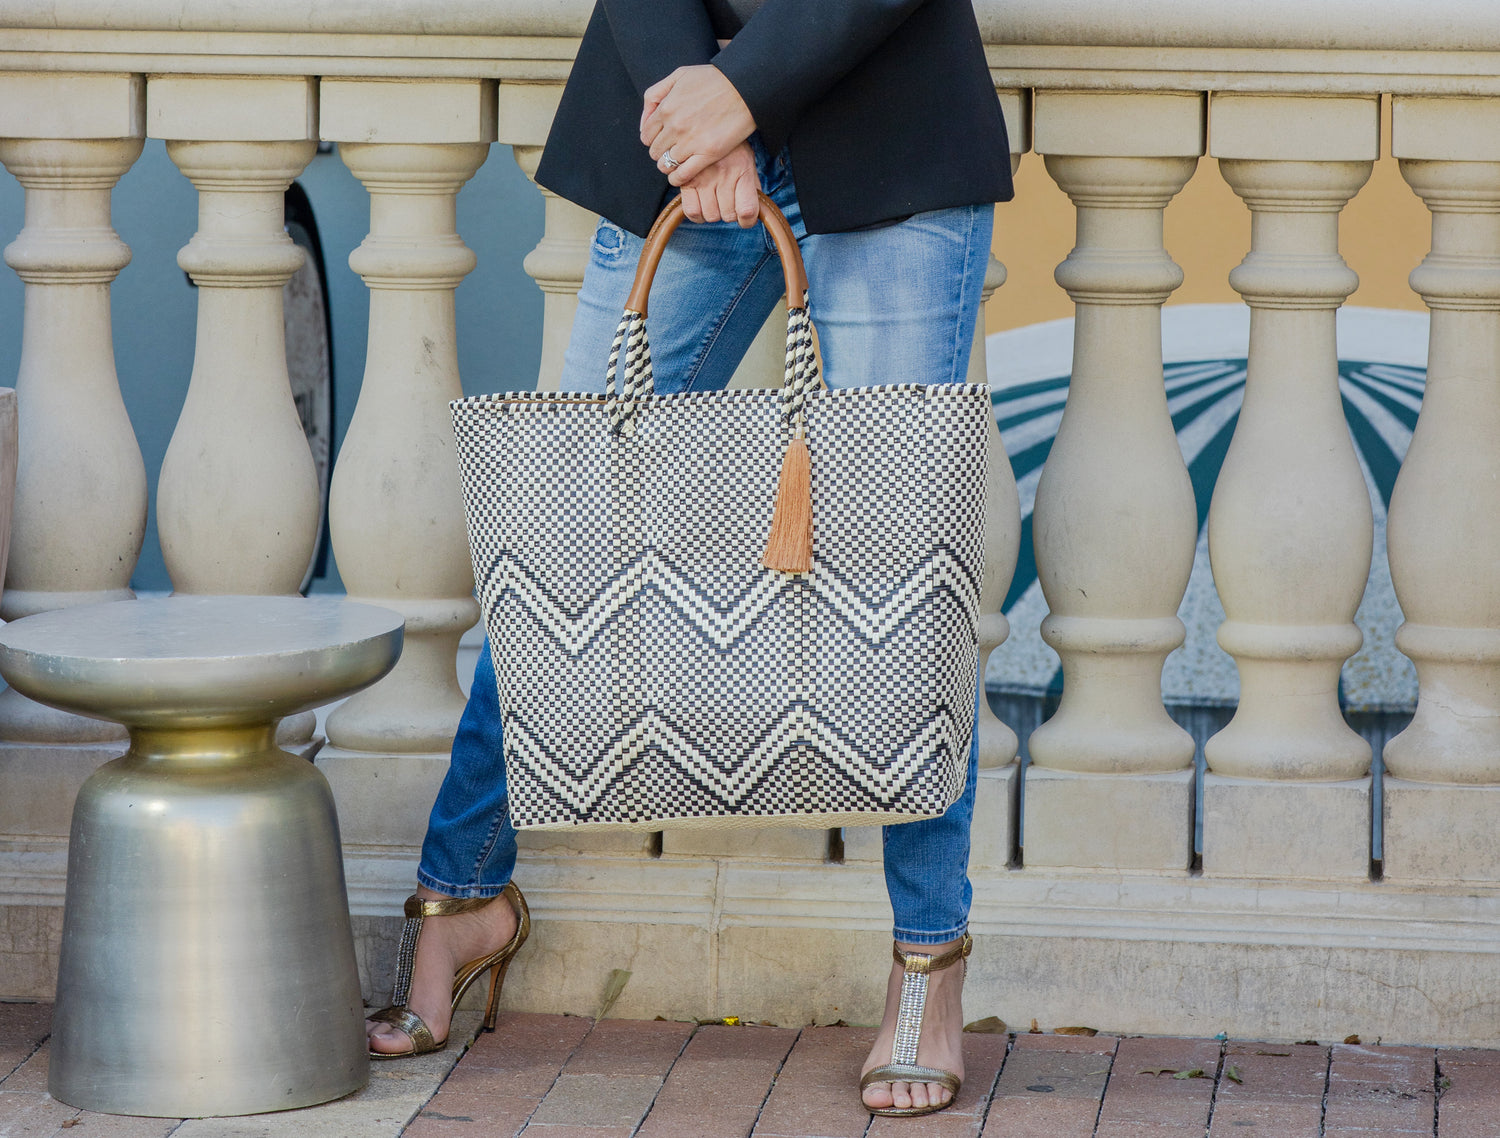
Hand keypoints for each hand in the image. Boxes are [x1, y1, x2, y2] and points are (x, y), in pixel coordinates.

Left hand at [640, 64, 755, 187]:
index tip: (663, 139)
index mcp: (666, 108)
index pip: (647, 135)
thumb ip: (655, 95)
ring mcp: (690, 142)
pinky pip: (683, 175)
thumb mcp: (678, 75)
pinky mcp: (708, 154)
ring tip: (678, 161)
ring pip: (666, 165)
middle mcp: (675, 127)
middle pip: (655, 152)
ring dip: (669, 165)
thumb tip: (644, 123)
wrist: (745, 87)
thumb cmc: (714, 79)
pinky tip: (680, 176)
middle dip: (661, 152)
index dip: (653, 139)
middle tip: (672, 150)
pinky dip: (678, 178)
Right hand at [679, 142, 760, 226]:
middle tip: (728, 202)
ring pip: (710, 216)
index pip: (747, 211)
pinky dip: (697, 215)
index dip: (748, 221)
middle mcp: (723, 176)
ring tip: (714, 201)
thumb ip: (752, 185)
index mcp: (742, 170)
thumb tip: (755, 211)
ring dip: (713, 213)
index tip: (745, 218)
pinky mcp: (686, 180)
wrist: (706, 123)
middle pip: (728, 216)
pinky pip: (692, 212)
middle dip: (730, 214)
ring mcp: (703, 179)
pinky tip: (701, 206)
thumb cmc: (731, 147)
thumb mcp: (748, 161)